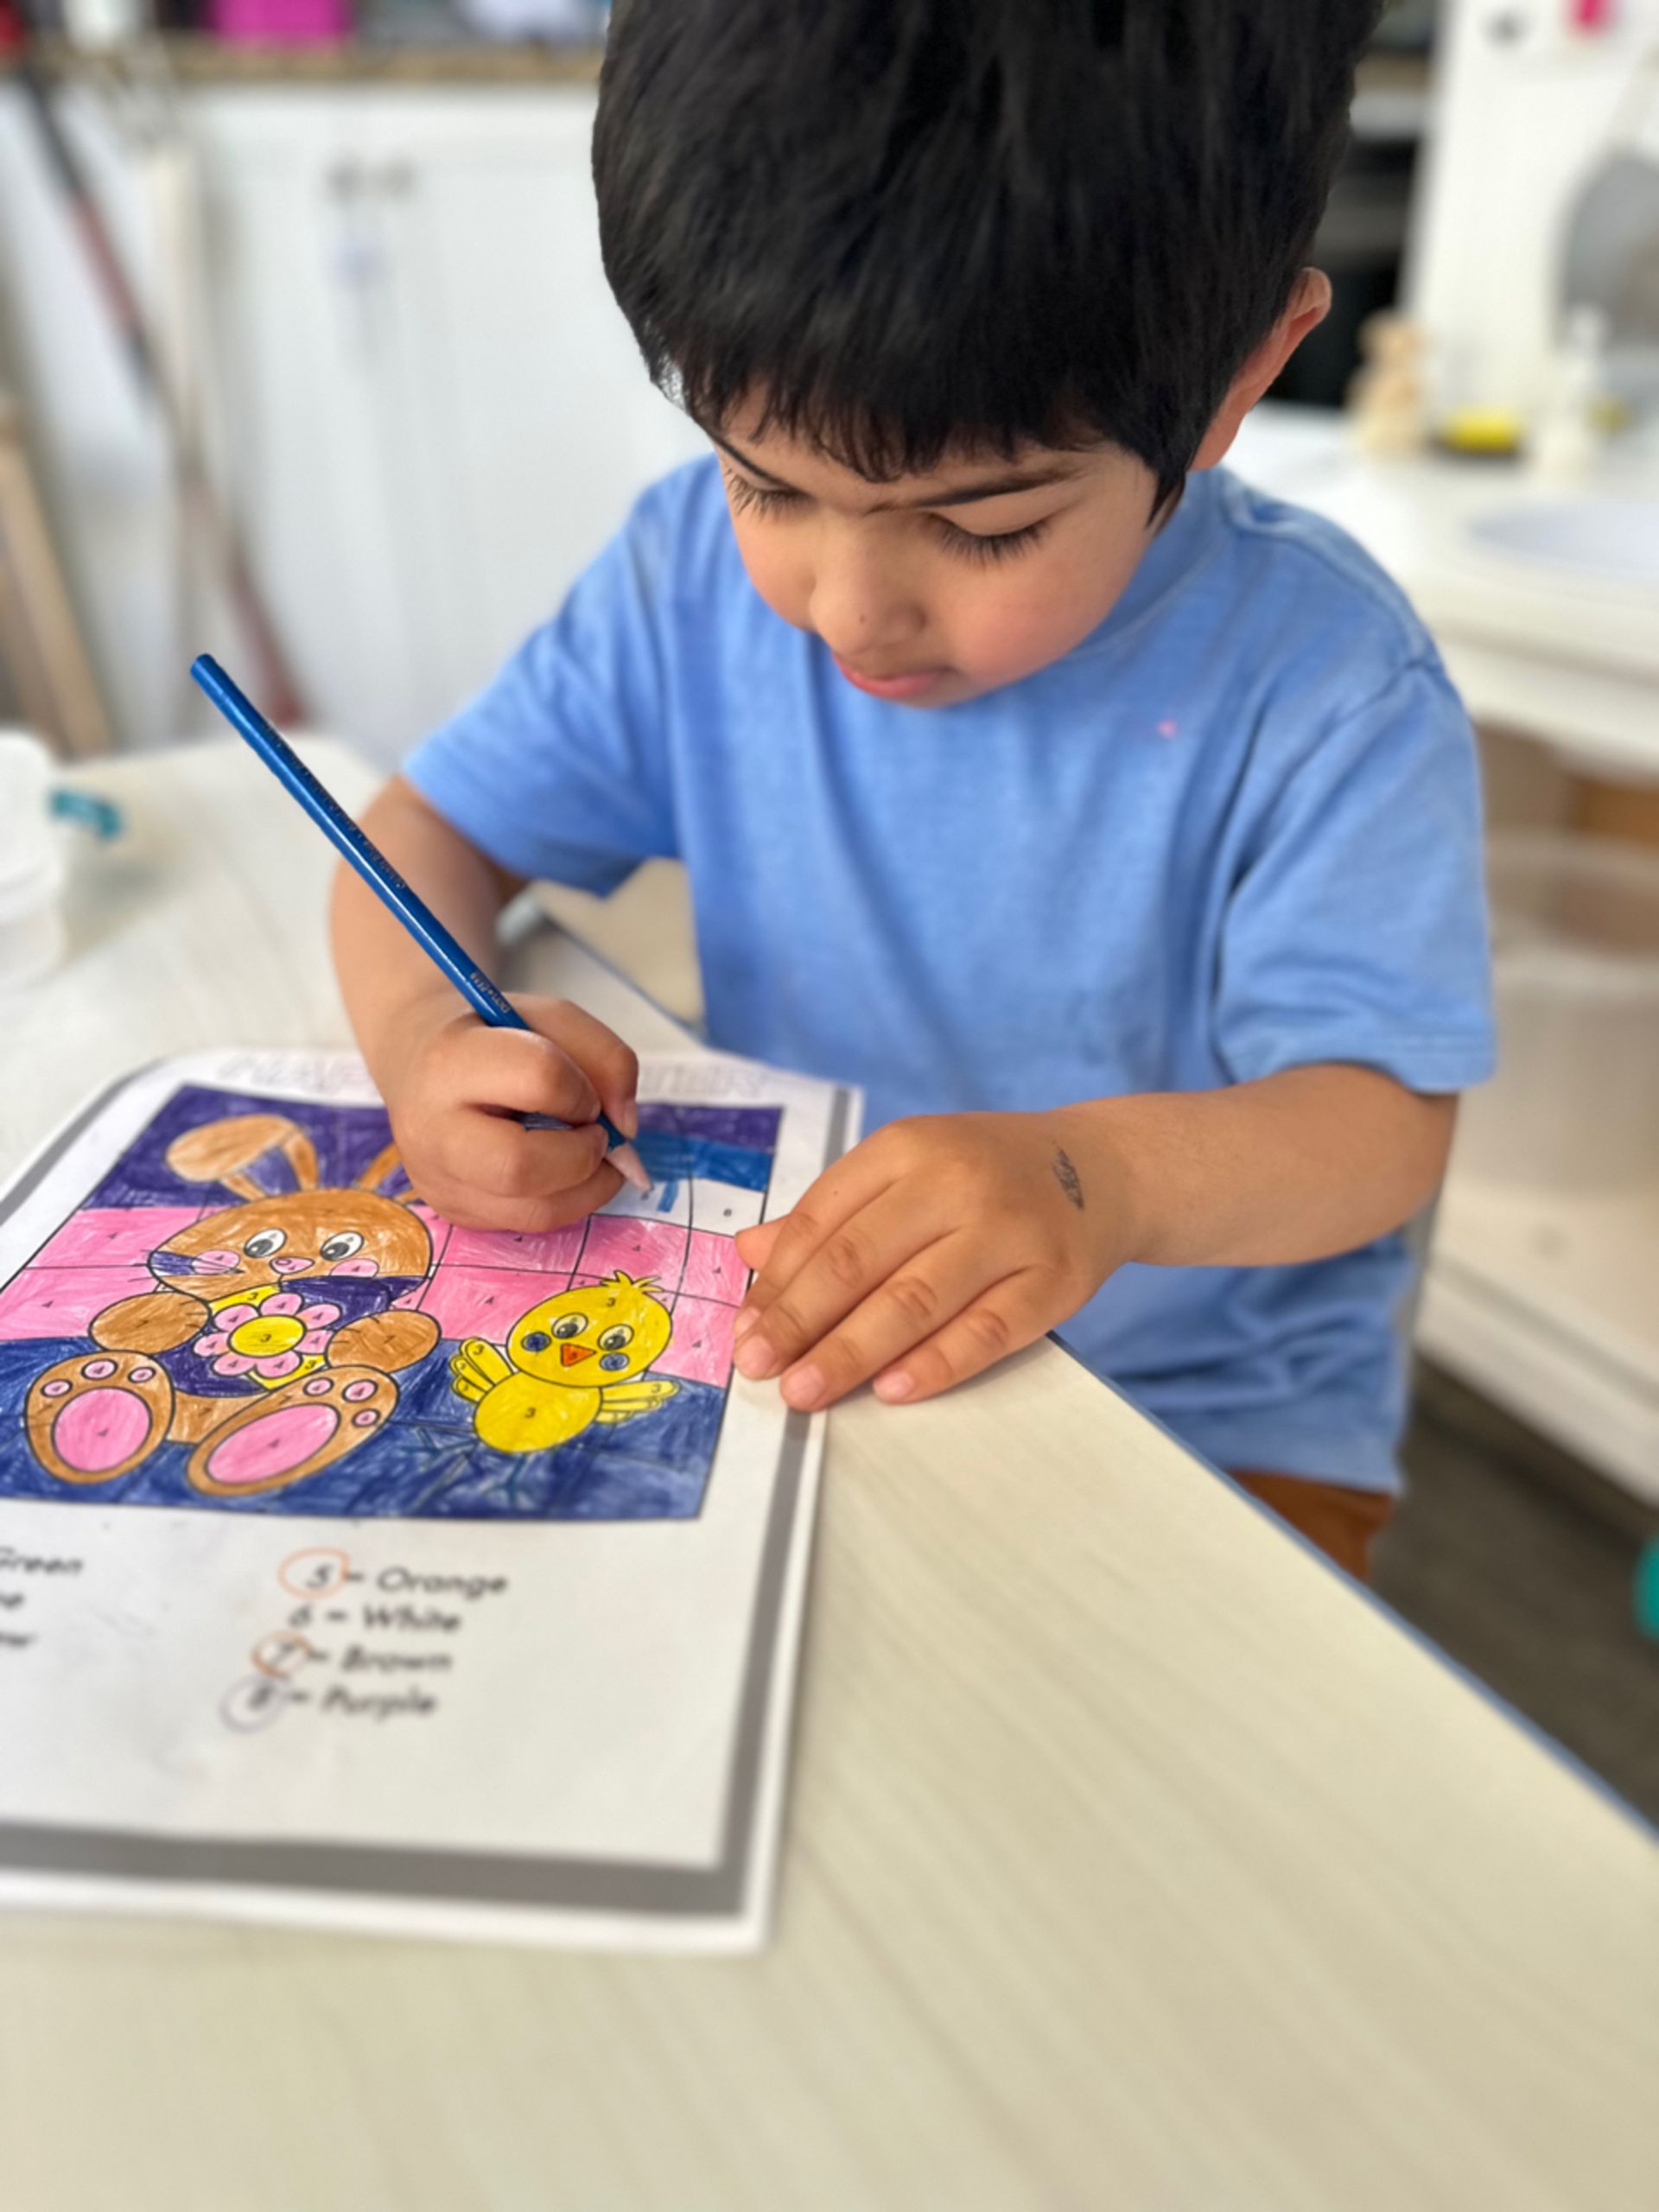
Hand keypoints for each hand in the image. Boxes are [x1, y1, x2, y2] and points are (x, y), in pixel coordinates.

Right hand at [378, 991, 638, 1231]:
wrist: (416, 1060)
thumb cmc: (492, 1036)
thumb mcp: (551, 1018)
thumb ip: (607, 1057)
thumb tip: (627, 1129)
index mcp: (450, 1061)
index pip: (539, 1079)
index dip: (583, 1089)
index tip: (585, 1092)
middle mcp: (431, 1129)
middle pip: (520, 1167)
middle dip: (582, 1156)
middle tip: (595, 1136)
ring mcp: (436, 1180)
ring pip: (533, 1210)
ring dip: (586, 1187)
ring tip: (590, 1155)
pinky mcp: (452, 1211)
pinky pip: (528, 1224)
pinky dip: (565, 1201)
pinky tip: (563, 1172)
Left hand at [731, 1110, 1130, 1411]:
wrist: (1103, 1168)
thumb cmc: (985, 1175)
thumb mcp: (908, 1170)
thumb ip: (831, 1214)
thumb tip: (749, 1254)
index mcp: (908, 1148)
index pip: (823, 1218)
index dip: (778, 1280)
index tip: (745, 1329)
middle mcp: (957, 1181)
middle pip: (859, 1260)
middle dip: (800, 1321)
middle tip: (759, 1369)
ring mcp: (1010, 1231)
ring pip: (916, 1299)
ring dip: (851, 1351)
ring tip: (805, 1391)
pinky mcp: (1056, 1280)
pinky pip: (989, 1330)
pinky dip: (938, 1362)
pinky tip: (892, 1390)